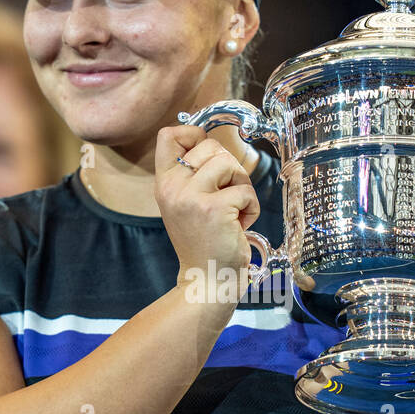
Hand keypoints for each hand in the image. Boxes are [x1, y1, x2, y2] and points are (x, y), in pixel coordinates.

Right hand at [154, 124, 260, 295]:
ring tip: (234, 209)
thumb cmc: (203, 240)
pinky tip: (240, 225)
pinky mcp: (215, 209)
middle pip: (210, 145)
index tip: (209, 156)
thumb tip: (211, 141)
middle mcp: (172, 187)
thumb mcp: (185, 203)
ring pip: (229, 163)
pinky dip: (251, 207)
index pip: (168, 135)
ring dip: (241, 185)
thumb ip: (192, 174)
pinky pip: (245, 190)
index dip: (194, 134)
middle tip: (227, 193)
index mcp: (164, 183)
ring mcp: (192, 197)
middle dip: (229, 166)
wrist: (206, 278)